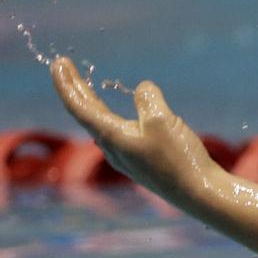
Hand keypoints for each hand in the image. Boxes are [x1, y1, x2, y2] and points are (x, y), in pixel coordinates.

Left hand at [50, 56, 216, 201]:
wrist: (200, 194)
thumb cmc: (179, 158)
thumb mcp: (162, 120)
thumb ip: (147, 98)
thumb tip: (143, 90)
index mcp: (111, 136)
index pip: (79, 106)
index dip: (67, 83)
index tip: (58, 63)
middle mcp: (113, 149)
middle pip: (86, 114)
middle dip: (76, 88)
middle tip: (63, 66)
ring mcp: (127, 159)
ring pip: (102, 125)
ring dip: (91, 104)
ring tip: (85, 88)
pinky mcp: (143, 164)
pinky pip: (120, 135)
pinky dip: (111, 118)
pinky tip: (120, 118)